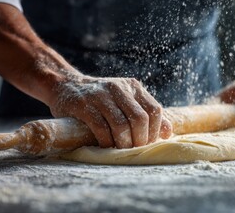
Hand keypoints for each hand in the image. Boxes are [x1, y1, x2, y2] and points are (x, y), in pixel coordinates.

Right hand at [50, 76, 171, 147]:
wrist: (66, 85)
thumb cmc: (101, 99)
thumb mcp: (125, 100)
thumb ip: (145, 113)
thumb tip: (168, 132)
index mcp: (133, 87)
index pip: (154, 110)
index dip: (155, 131)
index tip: (148, 143)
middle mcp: (119, 88)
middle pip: (140, 118)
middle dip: (140, 140)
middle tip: (135, 150)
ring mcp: (100, 95)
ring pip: (121, 124)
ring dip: (124, 143)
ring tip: (122, 150)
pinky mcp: (83, 104)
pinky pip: (101, 127)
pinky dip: (107, 141)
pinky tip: (106, 146)